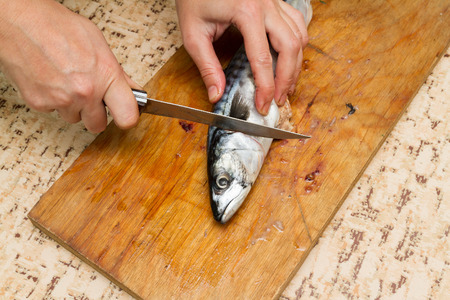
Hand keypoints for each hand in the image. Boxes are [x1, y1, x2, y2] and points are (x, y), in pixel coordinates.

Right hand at [0, 0, 139, 132]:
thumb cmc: (58, 26)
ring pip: (74, 118)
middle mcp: (85, 92)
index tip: (125, 115)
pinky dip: (53, 100)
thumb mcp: (98, 43)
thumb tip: (131, 89)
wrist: (20, 22)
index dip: (127, 117)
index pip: (127, 116)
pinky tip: (51, 80)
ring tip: (66, 81)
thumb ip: (117, 72)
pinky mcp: (40, 103)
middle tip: (91, 99)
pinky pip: (53, 111)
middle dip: (96, 114)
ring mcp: (62, 100)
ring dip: (72, 106)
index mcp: (105, 76)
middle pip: (98, 125)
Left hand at [175, 0, 307, 114]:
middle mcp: (266, 5)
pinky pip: (297, 23)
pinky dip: (298, 43)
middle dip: (286, 79)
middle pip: (289, 48)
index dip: (265, 87)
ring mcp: (274, 0)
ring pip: (299, 35)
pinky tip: (289, 58)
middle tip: (278, 100)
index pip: (262, 59)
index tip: (262, 105)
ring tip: (286, 85)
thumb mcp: (194, 34)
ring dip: (295, 64)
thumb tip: (216, 94)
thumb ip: (207, 66)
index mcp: (246, 12)